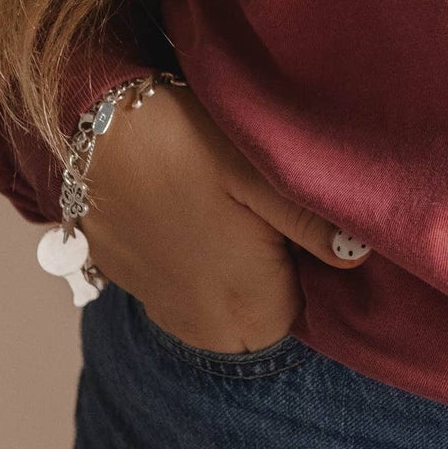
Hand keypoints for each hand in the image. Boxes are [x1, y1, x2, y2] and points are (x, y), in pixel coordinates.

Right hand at [77, 80, 366, 352]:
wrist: (87, 123)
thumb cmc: (184, 143)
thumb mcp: (262, 173)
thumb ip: (314, 225)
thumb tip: (360, 257)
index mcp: (247, 309)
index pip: (306, 316)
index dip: (315, 273)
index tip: (310, 228)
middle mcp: (203, 325)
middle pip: (263, 318)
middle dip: (277, 279)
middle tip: (274, 215)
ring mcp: (160, 307)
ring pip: (221, 308)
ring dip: (234, 273)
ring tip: (234, 212)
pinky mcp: (127, 282)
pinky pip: (181, 290)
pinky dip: (194, 262)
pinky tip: (194, 213)